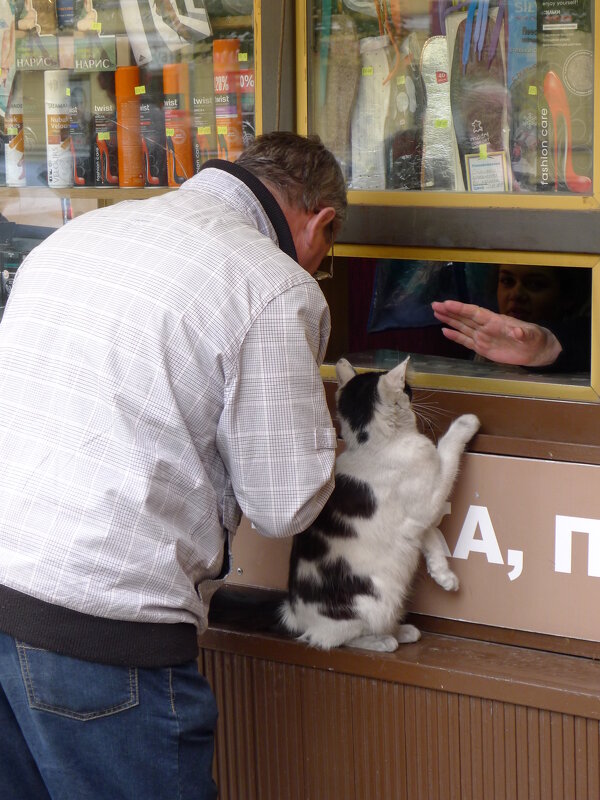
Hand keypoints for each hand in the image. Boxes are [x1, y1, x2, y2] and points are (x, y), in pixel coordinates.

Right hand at [431, 300, 562, 366]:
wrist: (536, 350)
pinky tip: (445, 331)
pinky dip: (455, 336)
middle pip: (464, 317)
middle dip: (450, 311)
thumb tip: (518, 332)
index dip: (461, 309)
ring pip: (462, 326)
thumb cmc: (535, 339)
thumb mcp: (531, 335)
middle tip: (435, 304)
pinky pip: (466, 341)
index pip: (475, 313)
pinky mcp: (482, 348)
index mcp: (495, 321)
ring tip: (435, 312)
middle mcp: (485, 327)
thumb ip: (523, 333)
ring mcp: (483, 337)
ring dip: (449, 320)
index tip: (447, 303)